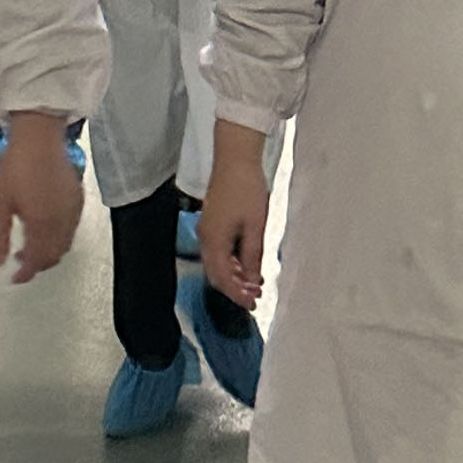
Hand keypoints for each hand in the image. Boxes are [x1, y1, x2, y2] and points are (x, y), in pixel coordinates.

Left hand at [0, 111, 82, 282]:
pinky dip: (59, 237)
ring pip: (65, 244)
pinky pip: (72, 229)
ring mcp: (73, 211)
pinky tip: (44, 226)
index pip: (37, 260)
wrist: (39, 137)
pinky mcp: (78, 200)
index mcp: (42, 224)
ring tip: (29, 245)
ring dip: (49, 252)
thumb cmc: (15, 166)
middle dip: (38, 264)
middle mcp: (62, 222)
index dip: (26, 274)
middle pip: (54, 256)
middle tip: (19, 261)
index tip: (14, 279)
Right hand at [200, 122, 271, 310]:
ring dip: (235, 275)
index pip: (223, 278)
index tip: (252, 304)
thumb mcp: (255, 225)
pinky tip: (248, 264)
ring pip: (218, 263)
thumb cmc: (246, 187)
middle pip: (217, 274)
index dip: (237, 294)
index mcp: (214, 240)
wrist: (235, 157)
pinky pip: (219, 250)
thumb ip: (252, 255)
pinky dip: (233, 262)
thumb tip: (253, 279)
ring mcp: (207, 230)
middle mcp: (206, 238)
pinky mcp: (212, 222)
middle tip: (256, 297)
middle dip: (235, 288)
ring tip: (256, 282)